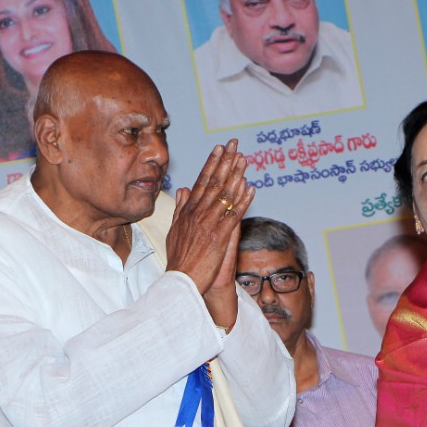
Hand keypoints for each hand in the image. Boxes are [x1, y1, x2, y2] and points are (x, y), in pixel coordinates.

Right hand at [165, 141, 252, 315]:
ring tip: (244, 159)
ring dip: (235, 176)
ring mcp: (208, 224)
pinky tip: (252, 189)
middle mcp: (197, 214)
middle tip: (234, 144)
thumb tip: (183, 189)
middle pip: (213, 183)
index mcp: (187, 212)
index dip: (211, 164)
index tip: (219, 149)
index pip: (201, 182)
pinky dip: (243, 201)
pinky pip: (234, 215)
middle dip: (224, 162)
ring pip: (224, 195)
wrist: (181, 281)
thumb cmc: (179, 259)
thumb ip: (180, 209)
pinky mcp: (219, 237)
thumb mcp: (174, 230)